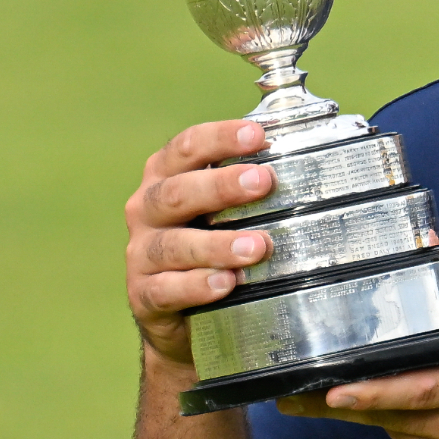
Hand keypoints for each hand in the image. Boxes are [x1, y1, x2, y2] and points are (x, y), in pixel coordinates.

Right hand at [124, 119, 277, 365]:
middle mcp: (147, 209)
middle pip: (178, 192)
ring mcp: (141, 253)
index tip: (258, 135)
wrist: (172, 307)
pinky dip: (196, 286)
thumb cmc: (206, 238)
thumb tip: (296, 130)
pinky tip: (226, 283)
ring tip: (257, 247)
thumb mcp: (220, 203)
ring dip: (217, 244)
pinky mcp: (143, 294)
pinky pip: (165, 289)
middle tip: (264, 182)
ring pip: (173, 245)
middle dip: (221, 186)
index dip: (220, 138)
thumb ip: (247, 172)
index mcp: (165, 176)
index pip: (187, 147)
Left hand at [278, 220, 438, 438]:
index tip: (330, 392)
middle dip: (348, 408)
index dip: (368, 393)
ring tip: (349, 400)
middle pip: (394, 418)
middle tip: (300, 400)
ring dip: (383, 417)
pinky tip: (417, 419)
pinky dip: (415, 437)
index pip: (414, 391)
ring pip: (404, 437)